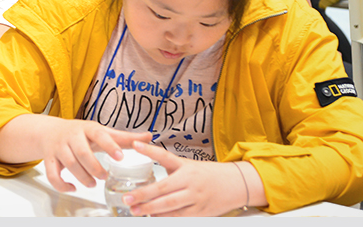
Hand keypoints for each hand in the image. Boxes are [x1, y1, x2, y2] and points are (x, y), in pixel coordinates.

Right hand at [38, 118, 150, 192]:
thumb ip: (125, 137)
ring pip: (68, 164)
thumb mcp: (102, 131)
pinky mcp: (50, 159)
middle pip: (82, 152)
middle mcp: (72, 136)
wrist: (50, 131)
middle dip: (94, 167)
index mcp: (88, 128)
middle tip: (104, 176)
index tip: (120, 157)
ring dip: (82, 177)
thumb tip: (150, 136)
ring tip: (92, 183)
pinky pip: (52, 174)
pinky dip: (61, 184)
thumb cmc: (81, 133)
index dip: (109, 145)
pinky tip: (72, 187)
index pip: (99, 135)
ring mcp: (59, 148)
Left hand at [121, 141, 247, 216]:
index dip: (149, 151)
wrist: (234, 184)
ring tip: (136, 210)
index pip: (164, 156)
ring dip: (151, 210)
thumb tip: (147, 160)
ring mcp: (196, 198)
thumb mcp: (187, 165)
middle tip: (128, 199)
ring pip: (170, 206)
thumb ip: (168, 166)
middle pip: (163, 189)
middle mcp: (190, 181)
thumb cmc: (206, 174)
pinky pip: (180, 217)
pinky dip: (165, 218)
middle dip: (143, 195)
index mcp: (185, 167)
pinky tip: (154, 217)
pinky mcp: (200, 213)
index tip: (135, 145)